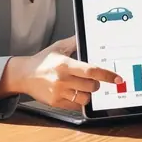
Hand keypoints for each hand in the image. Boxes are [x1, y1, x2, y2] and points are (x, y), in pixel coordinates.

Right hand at [8, 37, 123, 109]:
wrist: (23, 75)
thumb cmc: (42, 61)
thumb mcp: (58, 47)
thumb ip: (74, 42)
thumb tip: (86, 35)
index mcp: (65, 64)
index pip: (91, 71)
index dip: (107, 75)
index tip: (117, 78)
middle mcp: (62, 79)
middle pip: (92, 86)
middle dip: (96, 83)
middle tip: (90, 80)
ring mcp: (59, 93)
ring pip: (85, 98)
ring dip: (88, 93)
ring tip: (81, 86)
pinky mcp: (56, 103)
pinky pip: (76, 106)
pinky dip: (79, 101)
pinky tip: (74, 93)